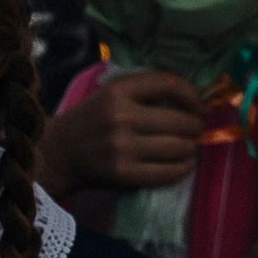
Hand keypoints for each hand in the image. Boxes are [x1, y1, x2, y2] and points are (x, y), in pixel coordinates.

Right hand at [35, 68, 205, 198]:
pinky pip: (168, 172)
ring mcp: (122, 147)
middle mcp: (120, 117)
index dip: (193, 94)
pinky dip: (184, 168)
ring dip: (192, 148)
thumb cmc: (91, 121)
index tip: (199, 106)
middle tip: (196, 130)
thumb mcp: (110, 94)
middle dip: (196, 127)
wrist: (58, 153)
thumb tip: (193, 100)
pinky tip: (184, 164)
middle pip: (180, 121)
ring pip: (179, 147)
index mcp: (117, 90)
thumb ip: (145, 91)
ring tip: (190, 147)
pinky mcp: (124, 174)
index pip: (169, 83)